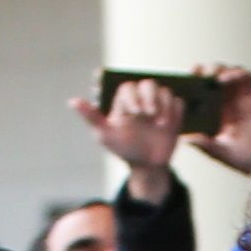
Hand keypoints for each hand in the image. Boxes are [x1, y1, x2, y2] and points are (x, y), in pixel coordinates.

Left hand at [71, 74, 187, 196]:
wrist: (146, 165)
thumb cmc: (122, 147)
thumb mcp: (104, 134)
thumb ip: (91, 116)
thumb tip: (72, 101)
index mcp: (124, 100)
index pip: (127, 87)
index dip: (131, 96)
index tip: (133, 111)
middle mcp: (142, 99)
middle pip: (148, 84)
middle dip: (149, 97)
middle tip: (148, 114)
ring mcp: (159, 105)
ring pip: (165, 91)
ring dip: (164, 105)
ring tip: (160, 124)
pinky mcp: (173, 113)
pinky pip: (178, 103)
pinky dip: (175, 112)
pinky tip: (168, 125)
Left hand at [190, 65, 250, 178]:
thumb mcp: (226, 154)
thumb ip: (207, 145)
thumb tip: (185, 138)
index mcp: (215, 118)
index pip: (196, 99)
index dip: (186, 91)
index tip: (177, 87)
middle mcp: (227, 103)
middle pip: (207, 82)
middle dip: (198, 75)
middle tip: (192, 74)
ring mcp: (242, 94)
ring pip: (223, 74)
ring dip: (214, 71)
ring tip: (209, 75)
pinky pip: (243, 74)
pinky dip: (234, 72)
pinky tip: (226, 78)